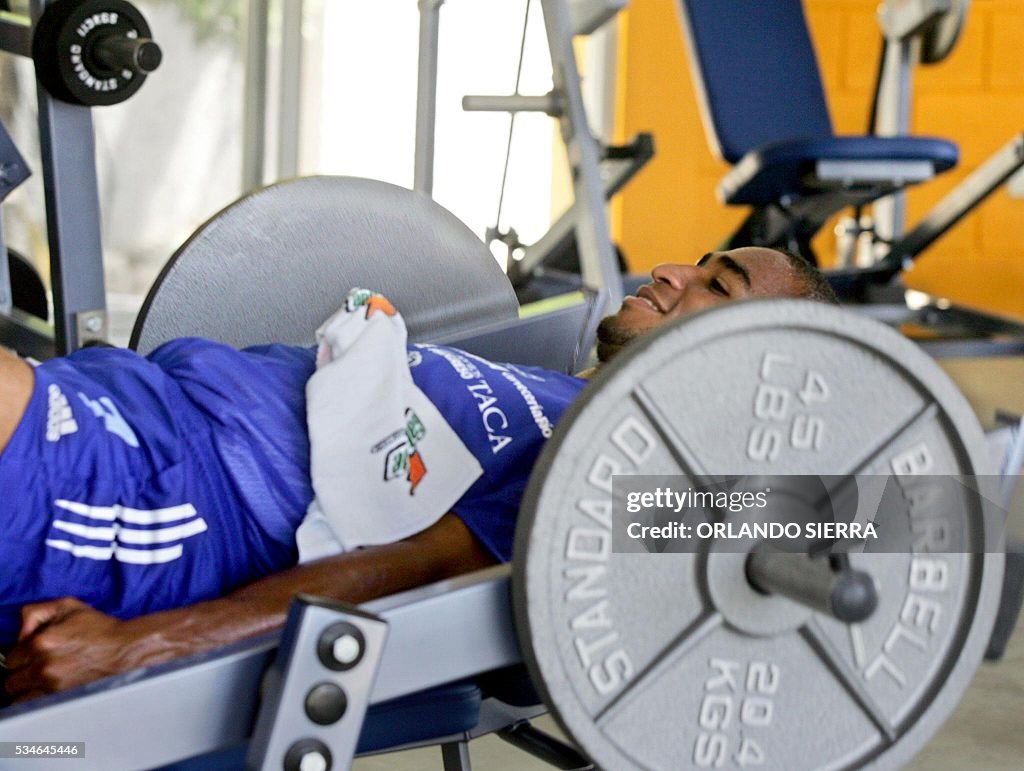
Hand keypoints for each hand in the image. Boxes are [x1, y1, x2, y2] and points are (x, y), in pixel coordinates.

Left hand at [3, 598, 148, 700]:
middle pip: (11, 681)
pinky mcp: (62, 698)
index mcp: (41, 642)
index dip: (21, 655)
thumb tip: (20, 632)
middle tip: (37, 667)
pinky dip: (37, 699)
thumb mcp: (68, 606)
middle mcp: (43, 666)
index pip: (9, 658)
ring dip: (27, 689)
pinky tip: (48, 689)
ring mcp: (52, 685)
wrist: (126, 650)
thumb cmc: (100, 629)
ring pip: (19, 696)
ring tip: (43, 680)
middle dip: (22, 673)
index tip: (31, 655)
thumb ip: (35, 612)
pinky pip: (33, 705)